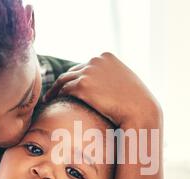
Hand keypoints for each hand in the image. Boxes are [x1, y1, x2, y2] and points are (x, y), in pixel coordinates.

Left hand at [43, 52, 161, 127]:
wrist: (140, 110)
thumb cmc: (136, 102)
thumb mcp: (126, 82)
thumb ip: (114, 78)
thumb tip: (105, 86)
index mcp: (106, 56)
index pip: (86, 65)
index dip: (78, 76)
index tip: (71, 85)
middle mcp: (96, 60)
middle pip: (73, 70)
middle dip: (66, 82)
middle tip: (56, 92)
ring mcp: (88, 71)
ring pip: (64, 79)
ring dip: (56, 88)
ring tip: (50, 97)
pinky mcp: (82, 85)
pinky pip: (63, 89)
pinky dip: (56, 94)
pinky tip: (53, 102)